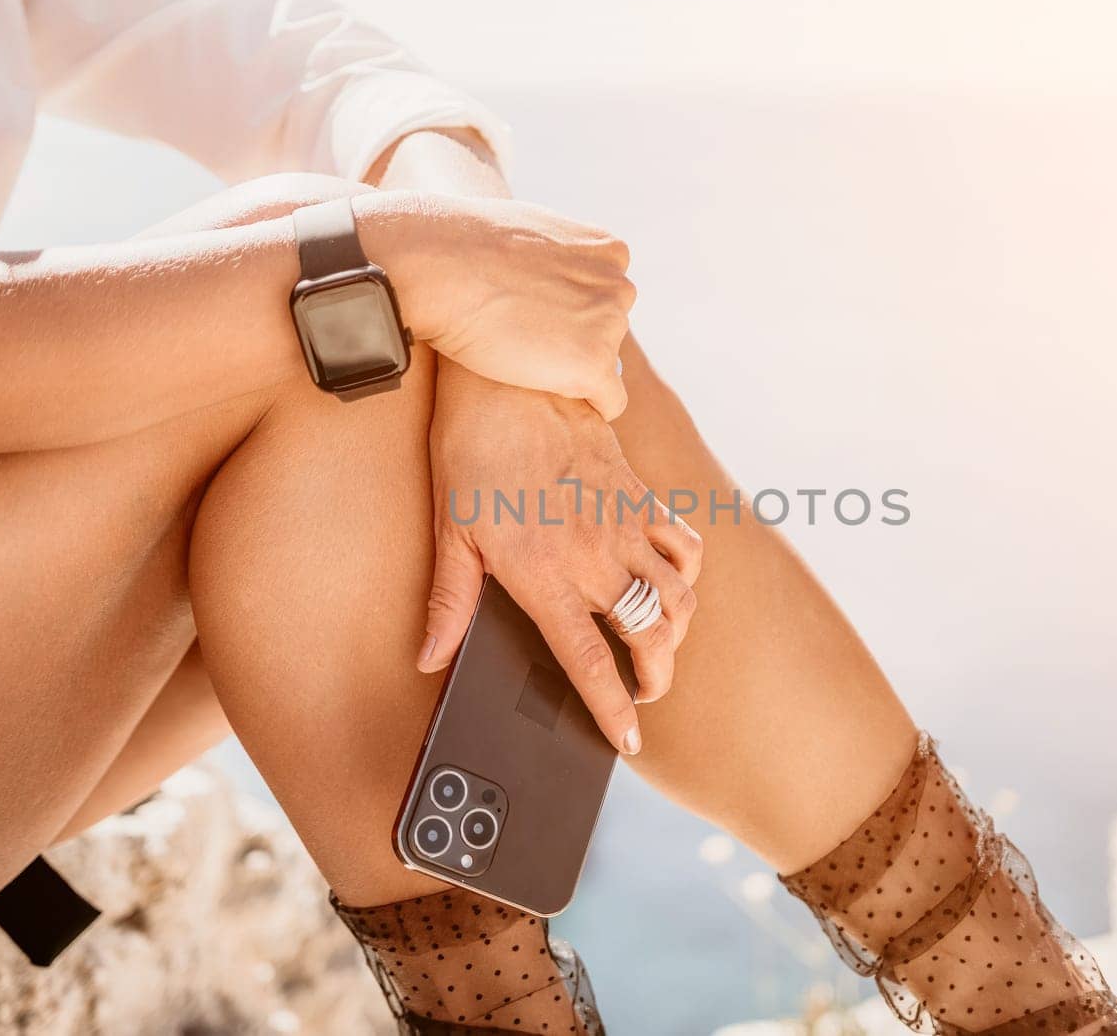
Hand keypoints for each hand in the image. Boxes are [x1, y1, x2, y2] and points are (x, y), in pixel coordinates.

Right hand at [356, 192, 635, 418]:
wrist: (436, 268)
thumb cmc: (462, 246)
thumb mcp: (527, 228)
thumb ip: (555, 250)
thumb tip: (548, 260)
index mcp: (607, 250)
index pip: (608, 294)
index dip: (571, 311)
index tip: (535, 316)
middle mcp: (618, 286)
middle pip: (610, 331)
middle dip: (575, 340)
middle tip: (524, 343)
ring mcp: (609, 327)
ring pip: (605, 366)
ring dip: (571, 371)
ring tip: (522, 364)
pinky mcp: (593, 366)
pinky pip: (611, 402)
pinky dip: (591, 409)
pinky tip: (555, 405)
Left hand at [417, 363, 702, 753]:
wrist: (511, 378)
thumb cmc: (472, 451)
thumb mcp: (451, 532)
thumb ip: (448, 603)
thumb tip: (430, 659)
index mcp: (544, 575)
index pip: (590, 660)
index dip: (614, 708)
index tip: (628, 739)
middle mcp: (594, 556)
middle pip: (650, 636)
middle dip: (657, 676)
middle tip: (646, 693)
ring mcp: (625, 523)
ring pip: (677, 596)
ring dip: (676, 631)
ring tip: (660, 646)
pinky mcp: (640, 494)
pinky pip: (683, 543)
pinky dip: (687, 572)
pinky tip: (670, 581)